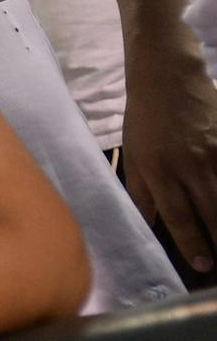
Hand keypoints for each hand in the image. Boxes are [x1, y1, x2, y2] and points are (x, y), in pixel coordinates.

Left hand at [119, 55, 216, 273]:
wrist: (167, 76)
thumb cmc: (144, 117)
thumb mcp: (133, 154)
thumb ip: (140, 191)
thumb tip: (149, 223)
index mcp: (158, 169)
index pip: (178, 215)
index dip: (191, 242)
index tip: (202, 264)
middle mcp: (188, 164)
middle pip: (210, 211)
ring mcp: (214, 152)